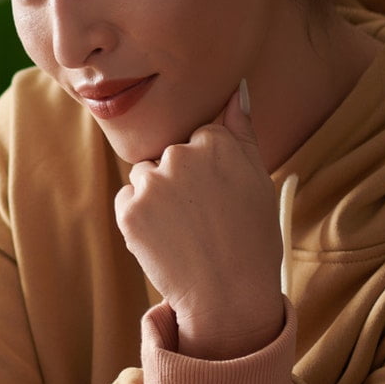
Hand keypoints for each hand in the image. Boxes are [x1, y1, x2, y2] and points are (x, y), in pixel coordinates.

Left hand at [113, 79, 284, 358]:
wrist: (229, 296)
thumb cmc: (250, 237)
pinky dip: (139, 218)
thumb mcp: (257, 179)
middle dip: (179, 181)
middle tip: (204, 218)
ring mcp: (153, 183)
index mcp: (216, 142)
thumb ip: (241, 129)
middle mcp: (182, 156)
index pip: (198, 138)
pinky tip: (165, 239)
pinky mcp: (128, 211)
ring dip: (157, 197)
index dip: (208, 171)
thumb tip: (236, 87)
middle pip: (168, 155)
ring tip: (185, 230)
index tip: (219, 197)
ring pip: (145, 176)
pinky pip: (127, 200)